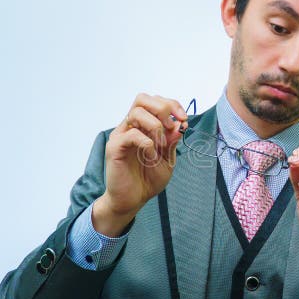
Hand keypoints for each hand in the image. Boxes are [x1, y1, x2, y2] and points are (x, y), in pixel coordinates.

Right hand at [93, 93, 187, 236]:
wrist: (132, 200)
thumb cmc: (148, 179)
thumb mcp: (168, 159)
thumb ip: (173, 142)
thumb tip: (180, 125)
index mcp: (143, 126)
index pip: (155, 101)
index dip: (172, 105)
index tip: (184, 120)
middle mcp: (130, 126)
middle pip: (142, 98)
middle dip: (163, 108)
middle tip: (172, 127)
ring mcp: (121, 135)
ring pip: (136, 112)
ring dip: (155, 126)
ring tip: (162, 145)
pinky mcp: (115, 148)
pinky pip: (131, 134)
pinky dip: (147, 143)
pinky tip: (151, 155)